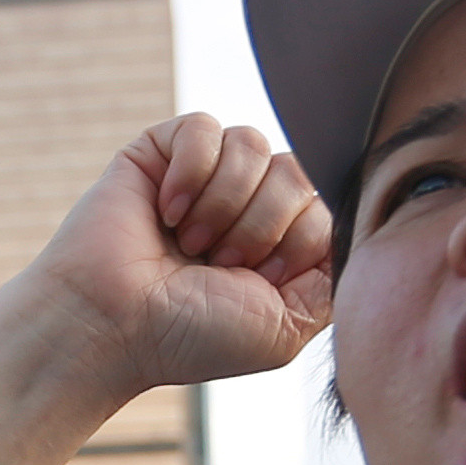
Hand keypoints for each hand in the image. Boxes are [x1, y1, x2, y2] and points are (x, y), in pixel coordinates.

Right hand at [26, 114, 334, 398]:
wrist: (111, 326)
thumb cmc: (189, 336)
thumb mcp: (288, 326)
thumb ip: (335, 279)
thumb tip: (355, 225)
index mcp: (280, 244)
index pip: (327, 204)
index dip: (299, 241)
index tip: (260, 282)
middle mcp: (247, 205)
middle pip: (296, 171)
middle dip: (261, 226)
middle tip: (218, 264)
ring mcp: (204, 176)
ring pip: (254, 145)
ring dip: (225, 204)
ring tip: (190, 242)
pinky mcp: (161, 152)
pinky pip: (205, 128)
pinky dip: (191, 172)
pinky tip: (166, 211)